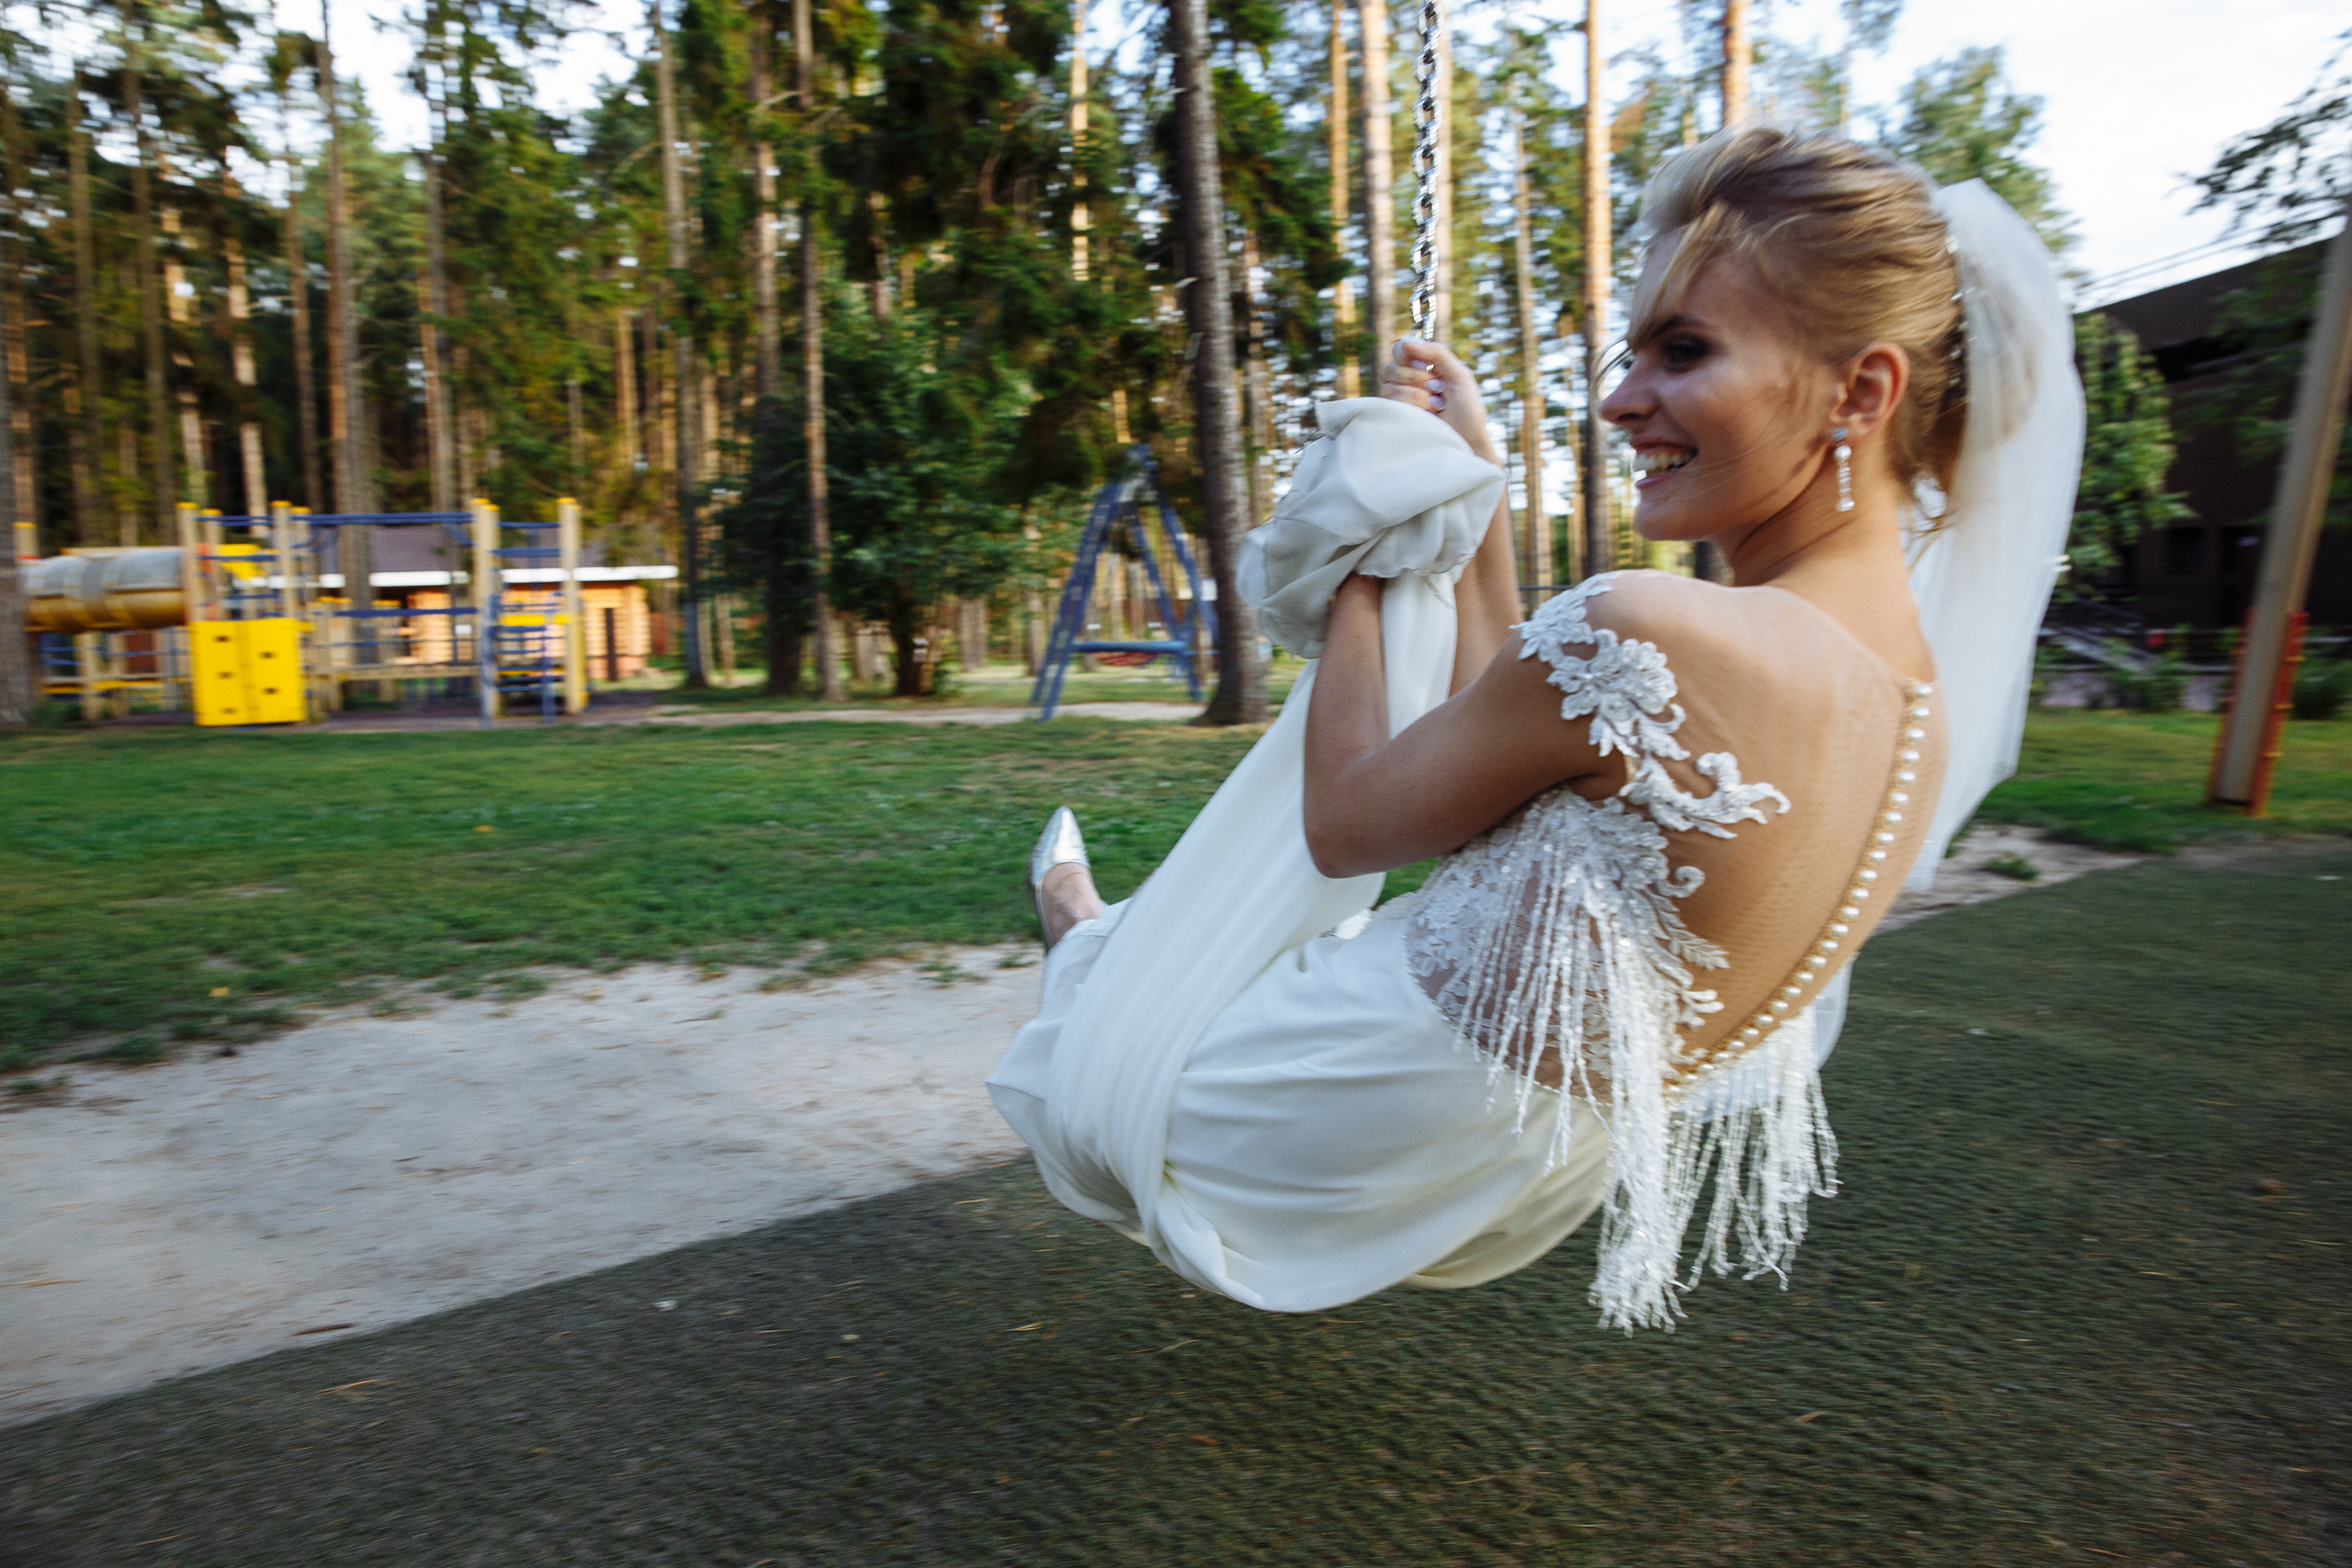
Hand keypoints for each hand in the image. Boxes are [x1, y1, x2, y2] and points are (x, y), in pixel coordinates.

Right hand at [1377, 338, 1496, 461]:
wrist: (1467, 440)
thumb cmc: (1467, 410)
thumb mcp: (1459, 374)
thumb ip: (1437, 352)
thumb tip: (1407, 341)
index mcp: (1423, 369)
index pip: (1399, 350)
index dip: (1405, 351)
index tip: (1420, 361)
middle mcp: (1407, 383)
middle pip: (1390, 367)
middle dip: (1417, 377)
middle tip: (1438, 389)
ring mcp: (1399, 402)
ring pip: (1390, 385)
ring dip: (1419, 394)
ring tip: (1437, 406)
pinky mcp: (1395, 418)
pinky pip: (1391, 400)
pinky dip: (1414, 404)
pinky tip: (1428, 414)